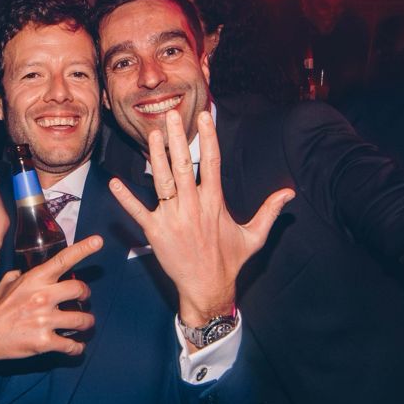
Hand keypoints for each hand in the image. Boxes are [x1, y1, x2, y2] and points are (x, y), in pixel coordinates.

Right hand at [0, 235, 101, 362]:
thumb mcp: (5, 284)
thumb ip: (22, 275)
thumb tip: (29, 270)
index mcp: (33, 280)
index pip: (63, 260)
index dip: (83, 249)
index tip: (98, 241)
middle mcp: (42, 297)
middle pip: (80, 289)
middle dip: (86, 295)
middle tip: (84, 299)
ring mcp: (44, 320)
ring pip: (82, 319)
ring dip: (87, 323)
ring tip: (84, 324)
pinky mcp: (44, 342)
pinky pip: (72, 345)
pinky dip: (77, 347)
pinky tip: (76, 346)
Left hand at [108, 109, 293, 328]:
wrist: (208, 288)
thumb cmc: (230, 261)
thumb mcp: (254, 236)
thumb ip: (269, 211)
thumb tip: (289, 193)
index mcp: (215, 203)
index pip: (212, 162)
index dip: (208, 138)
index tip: (204, 116)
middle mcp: (193, 207)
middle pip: (183, 166)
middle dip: (177, 139)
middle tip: (170, 114)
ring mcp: (173, 218)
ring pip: (162, 182)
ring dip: (156, 157)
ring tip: (153, 135)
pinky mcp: (156, 232)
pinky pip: (138, 212)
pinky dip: (125, 198)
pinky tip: (114, 183)